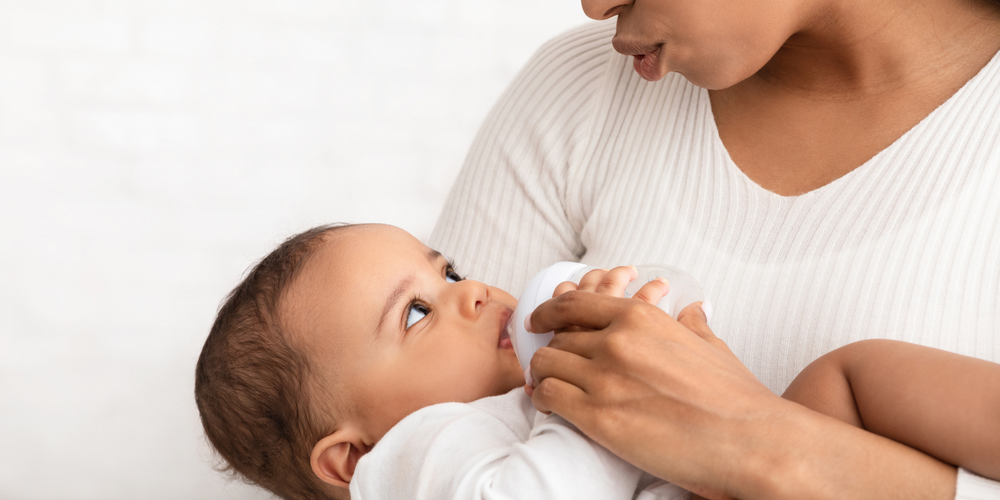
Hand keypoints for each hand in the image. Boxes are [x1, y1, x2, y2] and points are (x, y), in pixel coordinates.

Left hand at [524, 288, 780, 498]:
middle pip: (559, 336)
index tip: (540, 319)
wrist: (749, 439)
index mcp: (641, 318)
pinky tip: (550, 406)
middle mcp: (617, 340)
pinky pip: (549, 396)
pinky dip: (543, 399)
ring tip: (548, 386)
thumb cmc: (735, 397)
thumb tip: (694, 310)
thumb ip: (692, 325)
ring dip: (544, 374)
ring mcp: (605, 377)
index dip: (549, 310)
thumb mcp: (710, 346)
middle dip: (553, 349)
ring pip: (547, 363)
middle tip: (552, 363)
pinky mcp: (599, 416)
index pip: (575, 303)